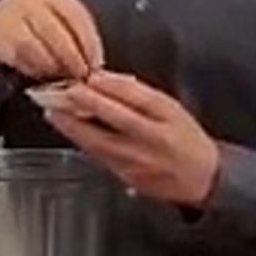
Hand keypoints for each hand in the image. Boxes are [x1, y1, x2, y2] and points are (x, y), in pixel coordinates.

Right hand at [0, 0, 104, 81]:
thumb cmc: (34, 26)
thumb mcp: (56, 18)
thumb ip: (75, 34)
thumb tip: (95, 64)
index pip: (76, 16)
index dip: (89, 43)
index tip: (96, 64)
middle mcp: (29, 0)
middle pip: (56, 33)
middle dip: (72, 58)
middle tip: (81, 76)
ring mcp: (9, 17)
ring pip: (36, 47)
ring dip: (52, 67)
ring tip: (63, 79)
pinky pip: (19, 57)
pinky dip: (33, 69)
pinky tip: (42, 77)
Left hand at [41, 71, 220, 205]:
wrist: (201, 178)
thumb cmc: (185, 138)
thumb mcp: (171, 108)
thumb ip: (139, 95)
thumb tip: (105, 81)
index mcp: (168, 118)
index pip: (139, 98)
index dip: (112, 87)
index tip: (91, 77)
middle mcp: (154, 140)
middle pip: (117, 119)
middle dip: (87, 104)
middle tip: (64, 92)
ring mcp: (138, 161)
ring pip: (101, 141)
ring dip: (74, 125)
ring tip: (54, 111)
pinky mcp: (126, 175)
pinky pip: (99, 155)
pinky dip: (81, 141)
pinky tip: (68, 130)